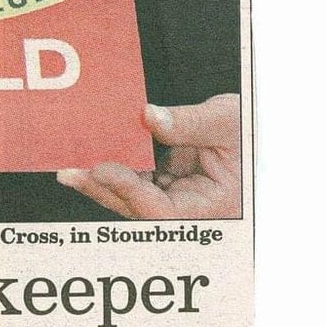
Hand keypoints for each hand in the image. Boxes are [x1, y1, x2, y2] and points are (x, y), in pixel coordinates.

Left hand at [58, 94, 241, 219]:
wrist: (255, 132)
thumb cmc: (249, 131)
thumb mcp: (227, 121)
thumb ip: (189, 122)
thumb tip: (148, 116)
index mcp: (212, 207)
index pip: (162, 210)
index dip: (129, 191)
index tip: (102, 169)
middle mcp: (189, 210)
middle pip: (137, 209)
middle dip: (102, 190)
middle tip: (70, 172)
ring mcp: (175, 199)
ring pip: (130, 198)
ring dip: (100, 182)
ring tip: (69, 166)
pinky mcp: (164, 184)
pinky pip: (134, 180)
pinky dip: (113, 168)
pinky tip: (89, 155)